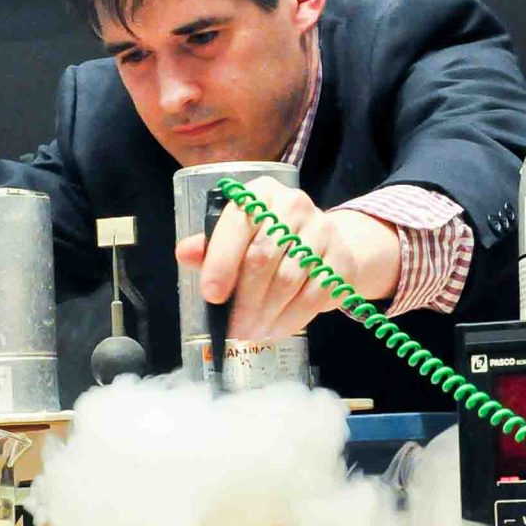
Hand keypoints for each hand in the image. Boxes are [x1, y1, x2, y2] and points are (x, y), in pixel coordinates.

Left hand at [174, 177, 400, 339]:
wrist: (325, 246)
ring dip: (264, 315)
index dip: (221, 263)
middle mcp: (293, 205)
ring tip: (249, 332)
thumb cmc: (269, 241)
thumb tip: (185, 253)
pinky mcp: (340, 261)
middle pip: (262, 257)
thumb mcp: (236, 238)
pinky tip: (273, 329)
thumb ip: (210, 246)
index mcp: (261, 194)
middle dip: (243, 300)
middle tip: (231, 327)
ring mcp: (322, 232)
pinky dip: (289, 320)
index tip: (211, 295)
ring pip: (287, 281)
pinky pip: (312, 298)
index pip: (238, 224)